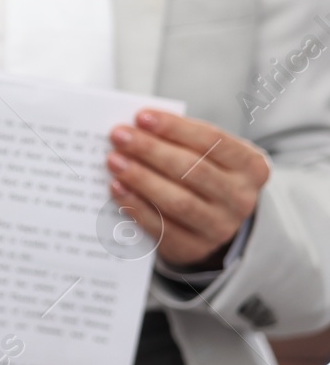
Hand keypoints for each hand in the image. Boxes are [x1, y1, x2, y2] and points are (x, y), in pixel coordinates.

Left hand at [107, 109, 271, 269]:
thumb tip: (135, 126)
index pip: (213, 141)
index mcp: (250, 166)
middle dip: (151, 150)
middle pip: (192, 170)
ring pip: (179, 201)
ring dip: (142, 178)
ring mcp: (221, 227)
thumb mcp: (206, 154)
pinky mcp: (195, 247)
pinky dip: (137, 206)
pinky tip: (117, 188)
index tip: (141, 117)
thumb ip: (179, 139)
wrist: (213, 222)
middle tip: (119, 136)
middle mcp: (241, 198)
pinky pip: (163, 227)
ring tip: (114, 160)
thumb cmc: (203, 174)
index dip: (175, 128)